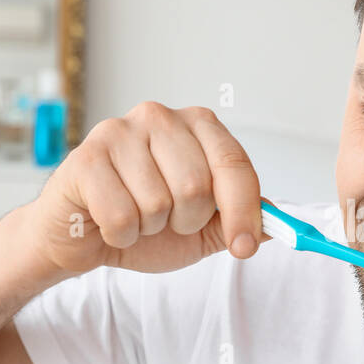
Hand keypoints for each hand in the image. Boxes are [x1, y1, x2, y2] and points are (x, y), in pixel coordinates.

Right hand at [26, 102, 271, 274]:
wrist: (82, 238)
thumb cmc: (143, 223)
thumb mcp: (204, 227)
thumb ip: (242, 220)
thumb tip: (281, 224)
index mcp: (196, 126)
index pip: (235, 164)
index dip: (244, 212)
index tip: (243, 247)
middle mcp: (158, 116)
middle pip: (197, 186)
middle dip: (187, 222)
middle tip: (167, 221)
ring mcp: (118, 131)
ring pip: (158, 203)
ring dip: (150, 229)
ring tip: (135, 218)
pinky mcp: (84, 158)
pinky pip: (122, 216)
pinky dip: (120, 235)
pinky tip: (108, 223)